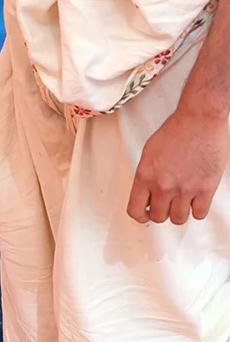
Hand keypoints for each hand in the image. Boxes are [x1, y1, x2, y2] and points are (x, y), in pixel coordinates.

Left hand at [128, 109, 228, 224]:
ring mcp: (185, 189)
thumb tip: (147, 193)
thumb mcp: (149, 154)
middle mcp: (163, 186)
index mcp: (145, 176)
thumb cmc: (175, 132)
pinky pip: (199, 214)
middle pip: (158, 217)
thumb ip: (147, 176)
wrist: (199, 121)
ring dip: (179, 213)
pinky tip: (197, 200)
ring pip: (178, 219)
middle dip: (161, 212)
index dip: (140, 216)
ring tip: (182, 202)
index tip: (145, 214)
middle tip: (166, 205)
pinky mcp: (206, 189)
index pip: (135, 210)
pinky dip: (197, 210)